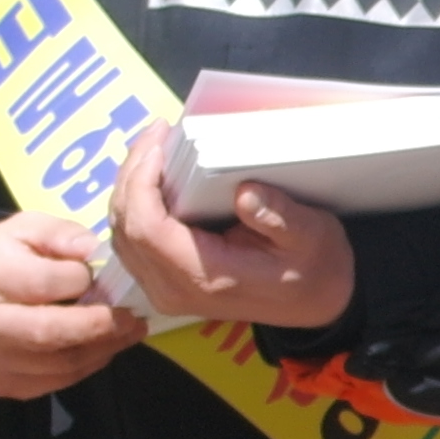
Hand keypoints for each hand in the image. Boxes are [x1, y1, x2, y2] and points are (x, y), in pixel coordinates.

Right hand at [0, 207, 143, 399]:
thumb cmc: (4, 257)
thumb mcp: (28, 229)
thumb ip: (63, 235)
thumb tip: (96, 253)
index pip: (45, 283)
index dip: (83, 280)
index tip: (104, 276)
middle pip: (49, 332)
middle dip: (100, 326)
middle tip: (133, 319)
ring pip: (57, 364)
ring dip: (102, 350)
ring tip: (127, 333)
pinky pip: (53, 383)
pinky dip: (85, 368)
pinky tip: (101, 349)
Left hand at [111, 123, 357, 330]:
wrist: (318, 304)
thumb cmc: (315, 269)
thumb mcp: (311, 236)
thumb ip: (278, 217)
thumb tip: (245, 192)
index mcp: (204, 276)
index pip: (147, 229)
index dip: (141, 183)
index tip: (158, 145)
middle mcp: (174, 288)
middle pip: (125, 226)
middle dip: (132, 174)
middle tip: (156, 134)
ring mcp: (165, 288)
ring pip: (121, 232)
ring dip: (130, 186)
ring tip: (153, 147)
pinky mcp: (166, 281)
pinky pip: (132, 240)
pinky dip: (136, 203)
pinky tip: (153, 176)